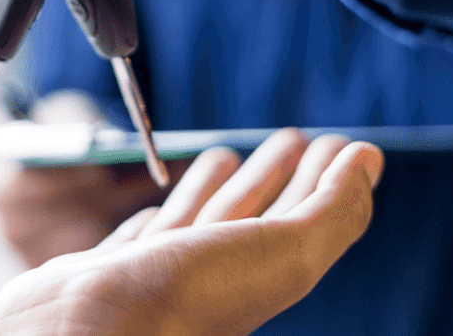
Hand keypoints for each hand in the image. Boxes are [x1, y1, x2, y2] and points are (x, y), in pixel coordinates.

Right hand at [0, 130, 384, 335]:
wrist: (84, 332)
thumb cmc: (183, 301)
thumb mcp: (285, 253)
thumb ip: (332, 210)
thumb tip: (369, 161)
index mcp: (258, 276)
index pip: (303, 216)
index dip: (325, 178)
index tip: (339, 143)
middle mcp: (211, 277)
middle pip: (253, 215)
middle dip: (276, 175)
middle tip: (293, 137)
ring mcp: (157, 275)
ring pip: (196, 222)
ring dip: (216, 188)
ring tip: (225, 154)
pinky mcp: (106, 273)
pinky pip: (141, 240)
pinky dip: (156, 218)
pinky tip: (157, 209)